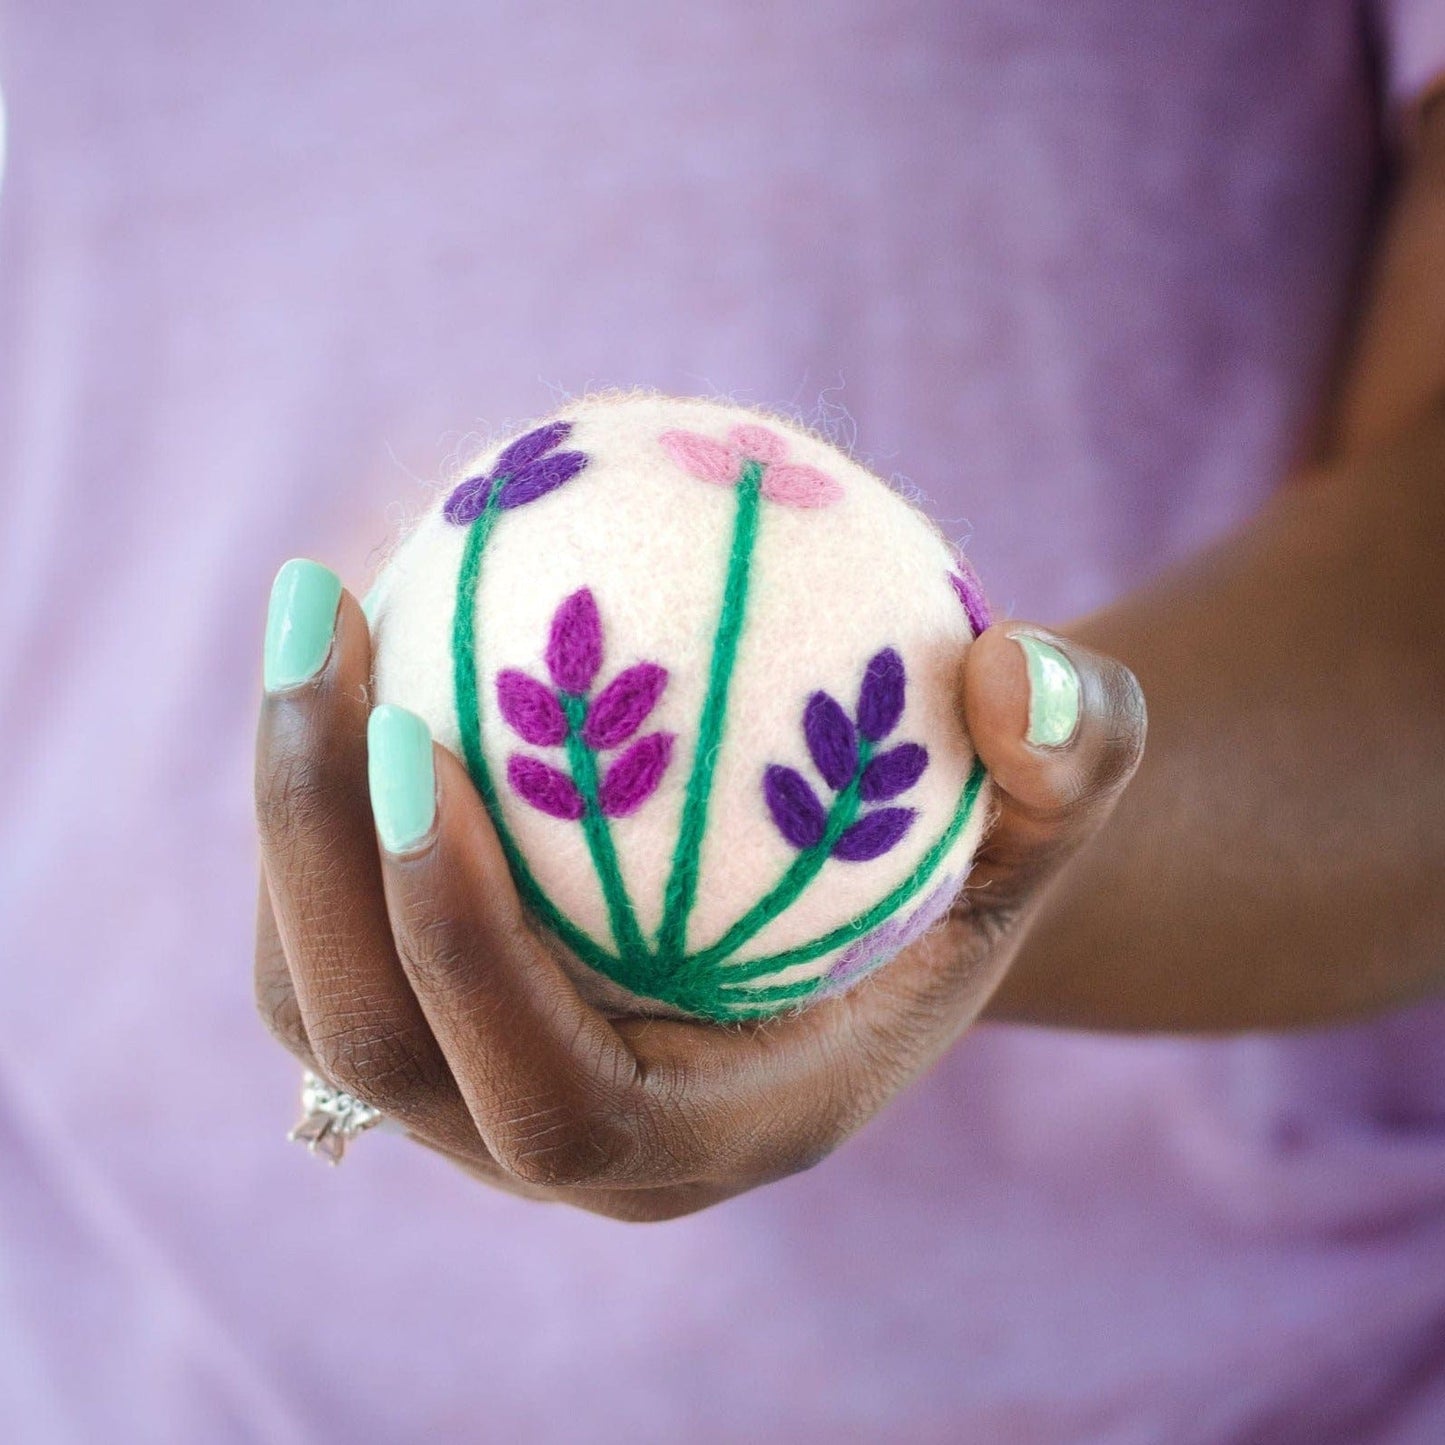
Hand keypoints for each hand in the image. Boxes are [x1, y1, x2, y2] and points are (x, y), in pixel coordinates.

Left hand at [255, 577, 1144, 1219]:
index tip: (418, 736)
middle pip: (378, 1051)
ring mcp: (484, 1088)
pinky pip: (333, 926)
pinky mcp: (437, 1017)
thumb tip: (1020, 676)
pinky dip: (317, 801)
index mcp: (710, 1136)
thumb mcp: (1063, 808)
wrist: (876, 911)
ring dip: (286, 817)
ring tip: (321, 613)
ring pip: (319, 997)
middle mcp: (573, 1142)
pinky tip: (367, 648)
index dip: (457, 941)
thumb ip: (1085, 752)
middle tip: (326, 623)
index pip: (551, 1097)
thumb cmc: (963, 862)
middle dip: (317, 847)